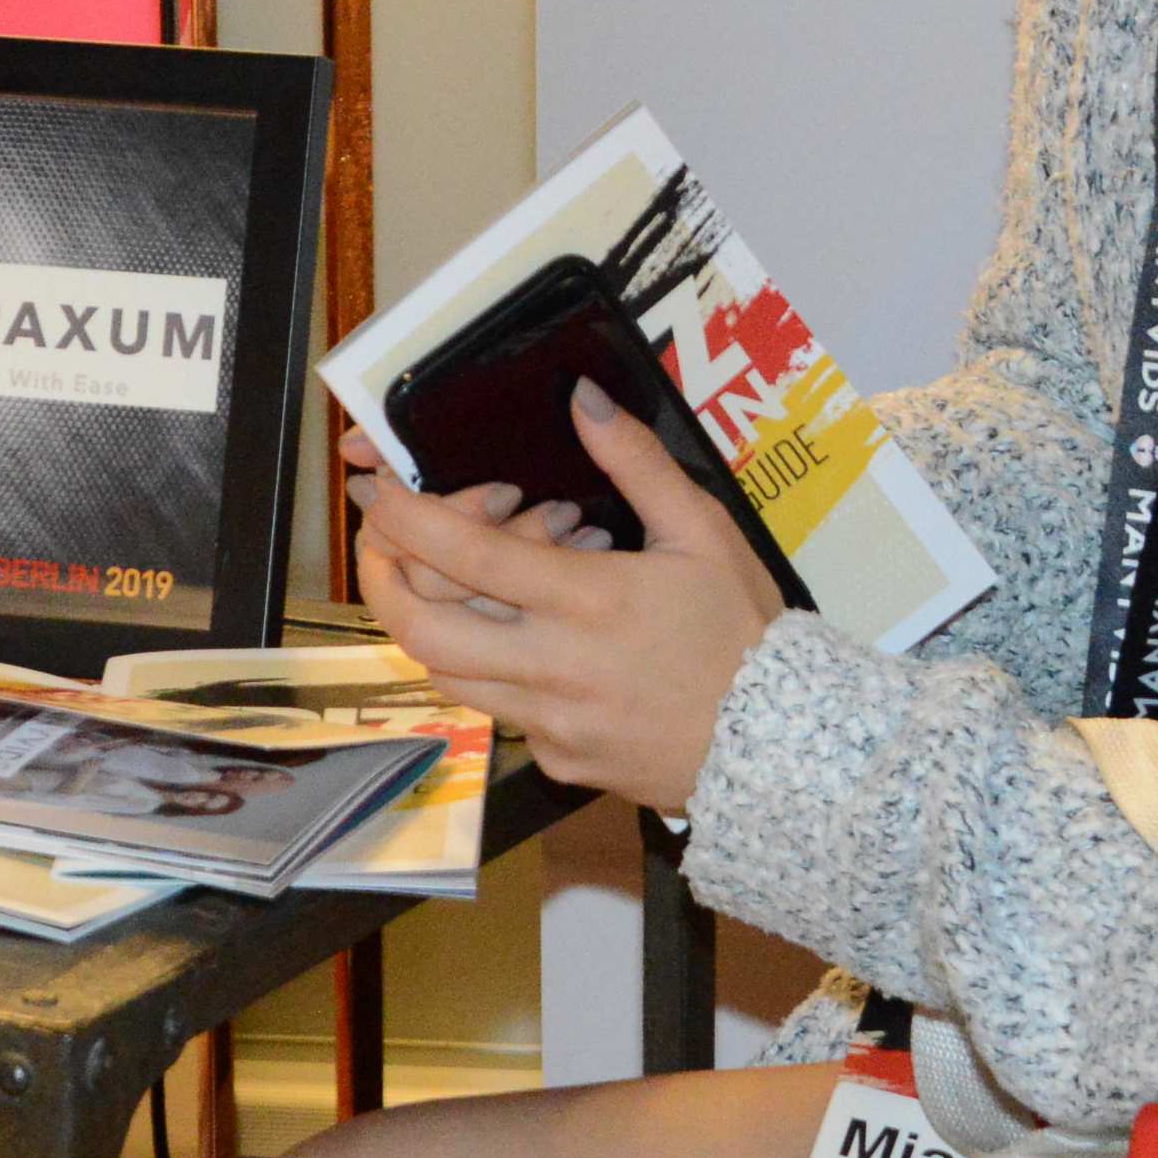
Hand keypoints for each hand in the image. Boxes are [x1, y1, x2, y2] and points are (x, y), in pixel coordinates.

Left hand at [343, 386, 786, 818]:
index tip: (374, 488)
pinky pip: (500, 709)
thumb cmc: (744, 632)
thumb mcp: (703, 533)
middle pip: (422, 629)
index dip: (406, 517)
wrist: (783, 748)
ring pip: (448, 671)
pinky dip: (497, 664)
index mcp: (589, 601)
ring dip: (445, 616)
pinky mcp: (558, 760)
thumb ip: (636, 463)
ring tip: (491, 576)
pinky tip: (541, 636)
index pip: (466, 555)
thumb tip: (582, 397)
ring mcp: (550, 722)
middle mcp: (555, 667)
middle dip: (383, 577)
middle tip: (387, 538)